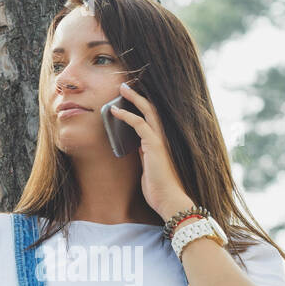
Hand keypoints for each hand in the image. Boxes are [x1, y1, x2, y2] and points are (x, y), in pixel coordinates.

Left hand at [109, 81, 191, 217]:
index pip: (152, 118)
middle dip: (138, 95)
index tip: (130, 97)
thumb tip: (138, 148)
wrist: (169, 200)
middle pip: (152, 108)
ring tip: (122, 89)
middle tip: (126, 85)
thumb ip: (146, 156)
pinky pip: (139, 124)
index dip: (141, 106)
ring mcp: (160, 140)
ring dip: (133, 98)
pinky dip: (127, 116)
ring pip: (148, 111)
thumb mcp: (150, 168)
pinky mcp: (154, 145)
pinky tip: (115, 111)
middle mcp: (163, 137)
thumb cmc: (159, 188)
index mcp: (161, 142)